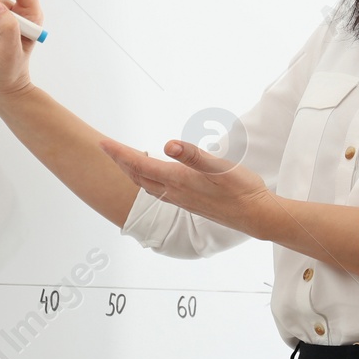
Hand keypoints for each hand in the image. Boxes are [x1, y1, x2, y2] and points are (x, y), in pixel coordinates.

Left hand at [98, 135, 273, 237]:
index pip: (139, 164)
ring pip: (146, 184)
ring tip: (123, 157)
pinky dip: (147, 178)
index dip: (118, 153)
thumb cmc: (242, 190)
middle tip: (106, 146)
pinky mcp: (188, 203)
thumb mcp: (220, 167)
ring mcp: (180, 199)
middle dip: (119, 160)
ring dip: (132, 170)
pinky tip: (153, 173)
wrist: (256, 216)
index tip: (102, 142)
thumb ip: (193, 155)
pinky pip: (157, 189)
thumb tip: (167, 144)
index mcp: (178, 180)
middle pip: (137, 175)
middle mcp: (174, 192)